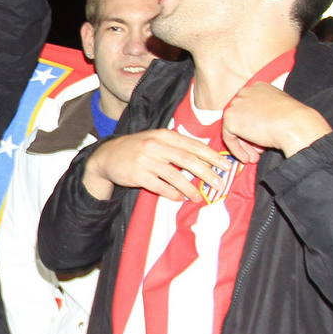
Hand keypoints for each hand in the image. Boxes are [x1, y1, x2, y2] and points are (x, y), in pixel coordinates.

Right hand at [83, 128, 232, 203]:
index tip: (225, 165)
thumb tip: (203, 156)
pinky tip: (179, 198)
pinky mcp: (138, 175)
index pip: (193, 145)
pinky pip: (160, 186)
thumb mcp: (155, 140)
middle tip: (219, 183)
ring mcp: (146, 160)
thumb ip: (176, 145)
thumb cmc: (136, 148)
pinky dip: (171, 193)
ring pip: (174, 176)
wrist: (107, 156)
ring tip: (198, 197)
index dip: (211, 156)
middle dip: (206, 172)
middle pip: (187, 160)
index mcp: (163, 135)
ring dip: (189, 188)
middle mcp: (155, 146)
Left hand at [221, 83, 329, 161]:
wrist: (295, 125)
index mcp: (259, 88)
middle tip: (256, 151)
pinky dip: (237, 149)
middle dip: (248, 137)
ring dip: (244, 145)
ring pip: (235, 128)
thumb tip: (255, 129)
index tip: (260, 139)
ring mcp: (236, 104)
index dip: (254, 126)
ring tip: (254, 158)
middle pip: (241, 118)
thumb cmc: (294, 120)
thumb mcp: (279, 112)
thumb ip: (265, 115)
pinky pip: (229, 137)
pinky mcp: (230, 117)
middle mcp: (245, 92)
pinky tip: (247, 158)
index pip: (249, 108)